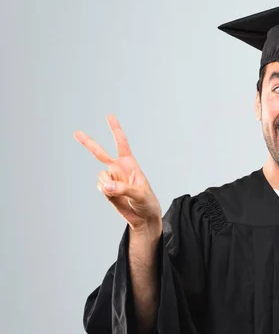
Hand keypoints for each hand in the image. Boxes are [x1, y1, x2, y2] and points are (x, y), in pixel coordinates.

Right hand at [74, 114, 161, 231]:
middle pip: (100, 153)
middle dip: (87, 142)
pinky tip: (114, 196)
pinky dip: (105, 192)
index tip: (109, 116)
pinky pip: (100, 187)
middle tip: (75, 132)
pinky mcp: (106, 190)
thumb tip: (104, 186)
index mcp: (130, 164)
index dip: (115, 129)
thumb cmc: (147, 202)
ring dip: (108, 184)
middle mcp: (118, 169)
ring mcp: (111, 179)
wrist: (143, 217)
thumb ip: (122, 188)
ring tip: (120, 192)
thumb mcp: (139, 193)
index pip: (121, 143)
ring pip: (101, 176)